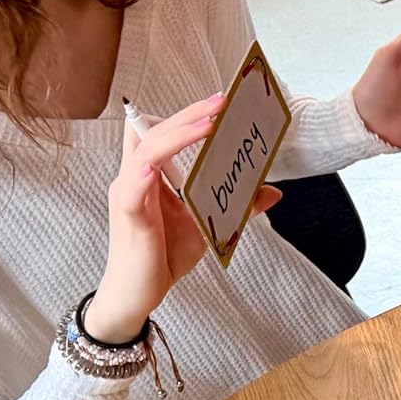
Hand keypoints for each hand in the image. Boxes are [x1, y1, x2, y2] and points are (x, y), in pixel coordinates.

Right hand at [83, 93, 281, 343]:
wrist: (137, 298)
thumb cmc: (164, 256)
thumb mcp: (207, 226)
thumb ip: (236, 207)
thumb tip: (272, 192)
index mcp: (150, 174)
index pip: (162, 131)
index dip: (185, 113)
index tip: (217, 100)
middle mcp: (135, 177)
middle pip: (156, 131)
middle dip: (189, 114)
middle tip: (220, 101)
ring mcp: (128, 194)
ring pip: (147, 150)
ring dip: (177, 134)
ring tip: (207, 124)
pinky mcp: (128, 216)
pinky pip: (134, 188)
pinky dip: (145, 173)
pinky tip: (157, 166)